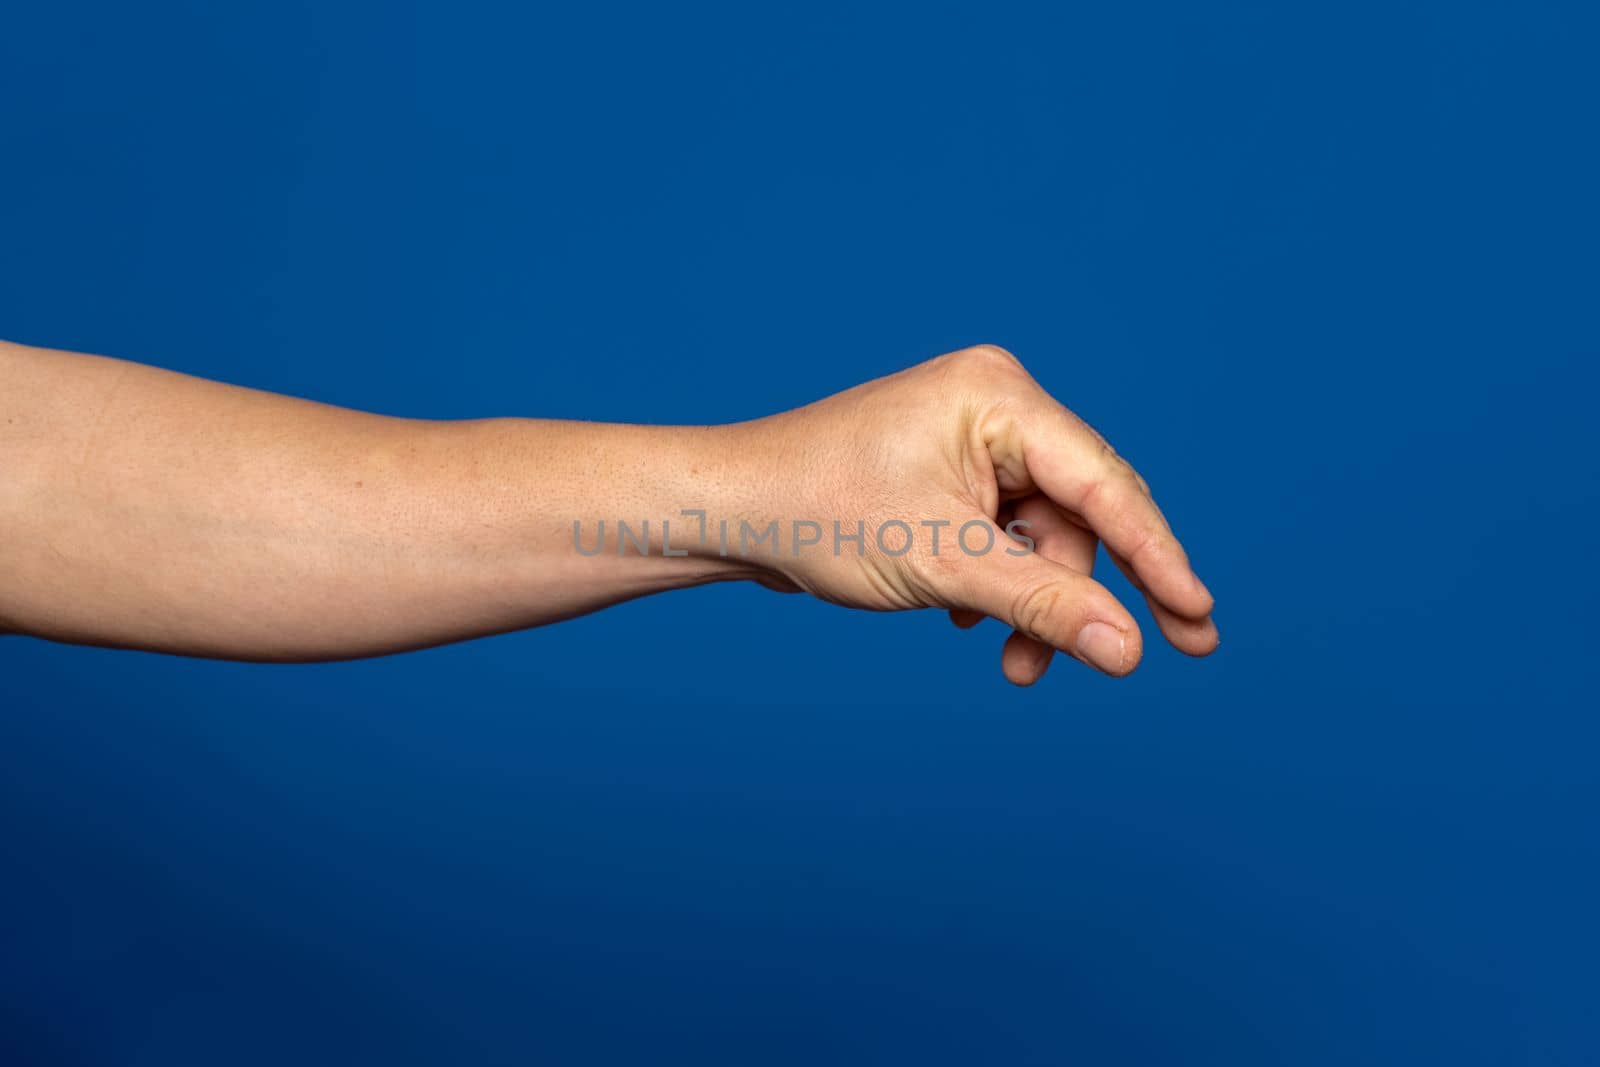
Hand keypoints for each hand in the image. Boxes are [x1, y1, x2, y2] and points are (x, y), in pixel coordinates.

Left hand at [731, 345, 1218, 684]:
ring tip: (1012, 664)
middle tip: (1143, 659)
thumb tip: (1130, 651)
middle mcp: (995, 403)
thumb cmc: (820, 513)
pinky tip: (963, 619)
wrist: (731, 510)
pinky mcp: (950, 469)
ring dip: (1033, 602)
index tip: (1199, 617)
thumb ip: (1044, 606)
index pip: (1105, 484)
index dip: (1157, 557)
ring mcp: (971, 436)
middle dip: (1087, 593)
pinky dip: (999, 582)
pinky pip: (1006, 531)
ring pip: (1043, 535)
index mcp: (1000, 398)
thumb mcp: (945, 566)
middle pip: (1081, 512)